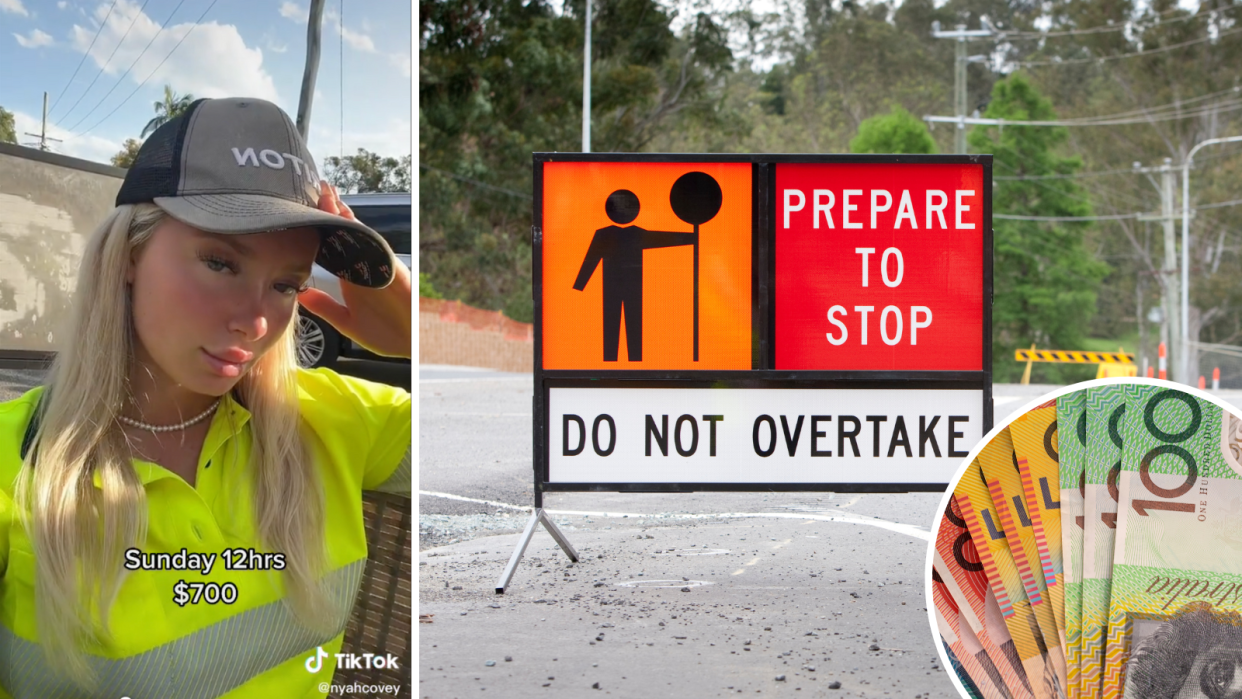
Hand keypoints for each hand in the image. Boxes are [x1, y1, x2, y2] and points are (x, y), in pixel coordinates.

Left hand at [297, 182, 411, 358]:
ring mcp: (378, 266)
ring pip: (359, 235)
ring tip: (329, 195)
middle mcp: (364, 267)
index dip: (318, 228)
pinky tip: (348, 218)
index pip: (332, 246)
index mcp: (351, 277)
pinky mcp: (391, 270)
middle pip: (345, 233)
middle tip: (317, 187)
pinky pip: (375, 247)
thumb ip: (326, 307)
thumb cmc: (385, 334)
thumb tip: (301, 293)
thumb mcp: (347, 322)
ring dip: (344, 215)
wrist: (412, 345)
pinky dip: (362, 233)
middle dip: (331, 211)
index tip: (302, 211)